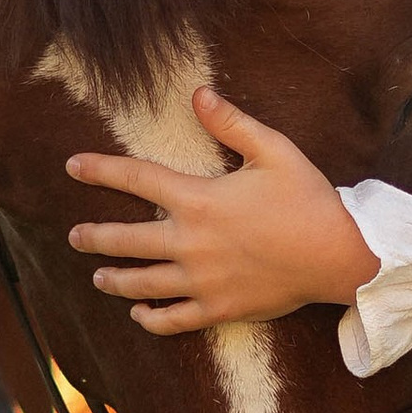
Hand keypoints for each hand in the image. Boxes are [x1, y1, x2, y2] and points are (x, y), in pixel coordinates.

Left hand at [66, 86, 381, 333]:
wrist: (339, 255)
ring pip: (142, 283)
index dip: (99, 170)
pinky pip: (174, 319)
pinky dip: (151, 318)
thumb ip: (231, 123)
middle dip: (94, 236)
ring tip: (98, 277)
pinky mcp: (219, 308)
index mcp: (199, 200)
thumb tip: (198, 93)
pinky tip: (139, 314)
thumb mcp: (273, 150)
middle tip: (74, 236)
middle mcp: (191, 242)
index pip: (136, 178)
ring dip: (114, 279)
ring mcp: (202, 280)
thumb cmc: (308, 199)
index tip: (72, 165)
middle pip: (126, 239)